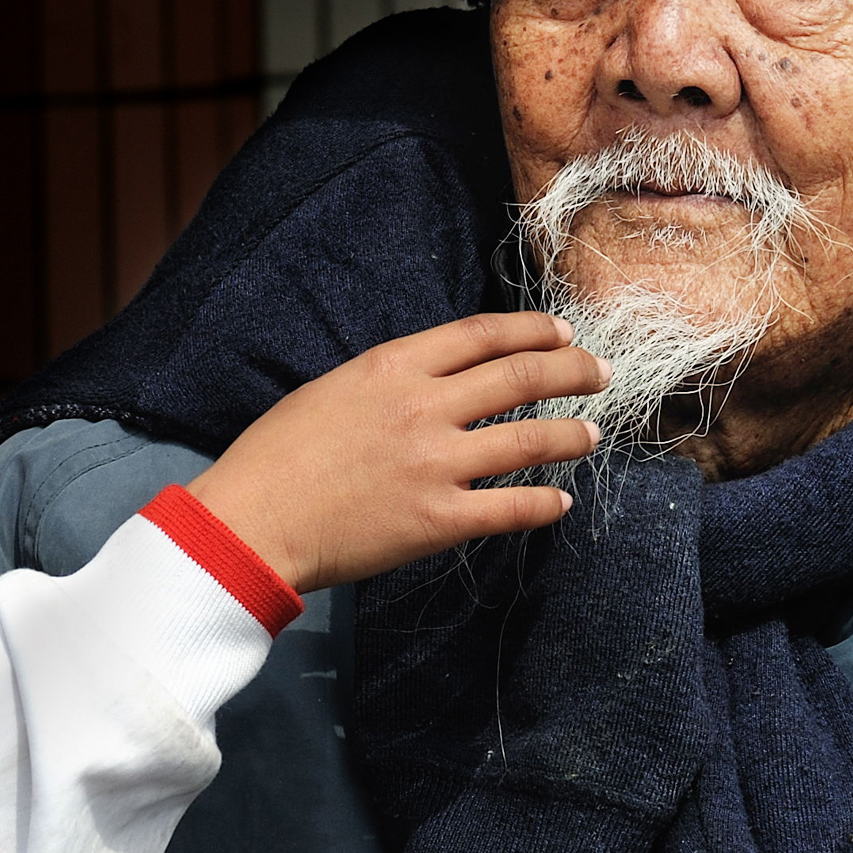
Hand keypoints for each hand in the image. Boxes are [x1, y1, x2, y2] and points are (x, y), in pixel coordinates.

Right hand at [186, 313, 606, 593]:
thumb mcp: (331, 390)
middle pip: (519, 377)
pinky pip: (510, 508)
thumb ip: (388, 381)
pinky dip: (543, 504)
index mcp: (393, 367)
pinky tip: (558, 502)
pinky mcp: (438, 520)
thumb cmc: (276, 456)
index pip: (482, 336)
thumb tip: (435, 381)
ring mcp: (435, 464)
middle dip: (570, 372)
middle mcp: (423, 407)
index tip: (560, 335)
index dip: (531, 331)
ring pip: (528, 439)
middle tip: (599, 373)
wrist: (252, 520)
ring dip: (569, 434)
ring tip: (591, 433)